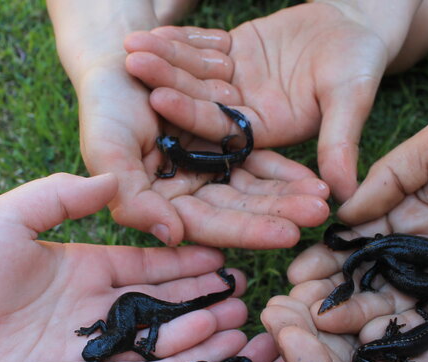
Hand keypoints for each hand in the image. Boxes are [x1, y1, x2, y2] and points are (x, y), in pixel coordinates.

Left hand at [0, 173, 249, 361]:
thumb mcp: (10, 217)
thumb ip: (60, 195)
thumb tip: (114, 178)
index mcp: (85, 265)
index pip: (147, 261)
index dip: (184, 257)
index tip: (220, 253)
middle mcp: (97, 303)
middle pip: (163, 297)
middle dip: (203, 293)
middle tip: (242, 290)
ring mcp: (94, 341)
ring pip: (159, 332)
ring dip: (199, 325)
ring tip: (237, 320)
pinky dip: (176, 357)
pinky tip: (207, 350)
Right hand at [75, 63, 329, 248]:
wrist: (116, 60)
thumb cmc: (103, 106)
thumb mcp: (106, 148)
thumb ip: (131, 196)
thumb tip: (172, 235)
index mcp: (159, 203)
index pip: (206, 225)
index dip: (246, 230)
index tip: (288, 234)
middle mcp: (187, 193)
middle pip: (238, 210)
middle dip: (278, 213)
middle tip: (318, 214)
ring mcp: (207, 170)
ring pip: (253, 188)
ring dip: (288, 194)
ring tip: (324, 197)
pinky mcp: (224, 146)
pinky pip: (258, 161)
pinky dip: (284, 169)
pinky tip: (314, 177)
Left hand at [125, 2, 396, 200]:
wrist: (356, 26)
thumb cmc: (360, 62)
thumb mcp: (353, 96)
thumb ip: (341, 140)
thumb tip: (347, 194)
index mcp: (266, 133)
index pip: (221, 128)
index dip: (191, 113)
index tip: (160, 96)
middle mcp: (243, 115)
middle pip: (197, 101)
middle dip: (165, 81)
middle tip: (132, 63)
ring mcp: (233, 87)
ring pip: (192, 74)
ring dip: (163, 59)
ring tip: (132, 42)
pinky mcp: (230, 59)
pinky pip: (200, 50)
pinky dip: (179, 39)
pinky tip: (152, 30)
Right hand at [287, 102, 427, 331]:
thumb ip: (389, 177)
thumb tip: (344, 213)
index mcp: (408, 208)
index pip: (358, 239)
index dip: (327, 258)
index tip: (296, 275)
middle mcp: (422, 248)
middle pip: (370, 277)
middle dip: (332, 294)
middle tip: (294, 313)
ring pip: (395, 301)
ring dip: (357, 317)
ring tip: (320, 331)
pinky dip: (403, 330)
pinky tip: (369, 341)